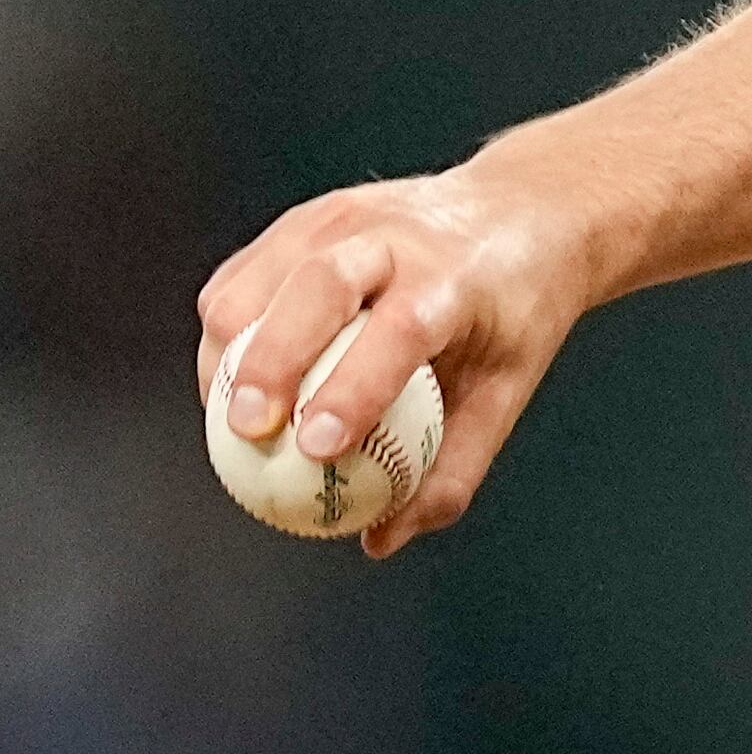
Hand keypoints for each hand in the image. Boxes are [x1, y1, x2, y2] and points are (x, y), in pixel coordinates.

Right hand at [193, 156, 595, 556]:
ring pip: (261, 278)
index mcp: (457, 277)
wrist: (524, 212)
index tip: (316, 449)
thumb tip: (379, 540)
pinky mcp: (301, 220)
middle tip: (246, 431)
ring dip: (229, 352)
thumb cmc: (514, 316)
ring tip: (229, 421)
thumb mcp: (508, 389)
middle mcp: (395, 235)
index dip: (353, 388)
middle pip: (317, 286)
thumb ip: (451, 467)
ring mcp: (340, 217)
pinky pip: (242, 280)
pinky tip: (229, 385)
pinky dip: (225, 335)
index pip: (401, 328)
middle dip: (270, 360)